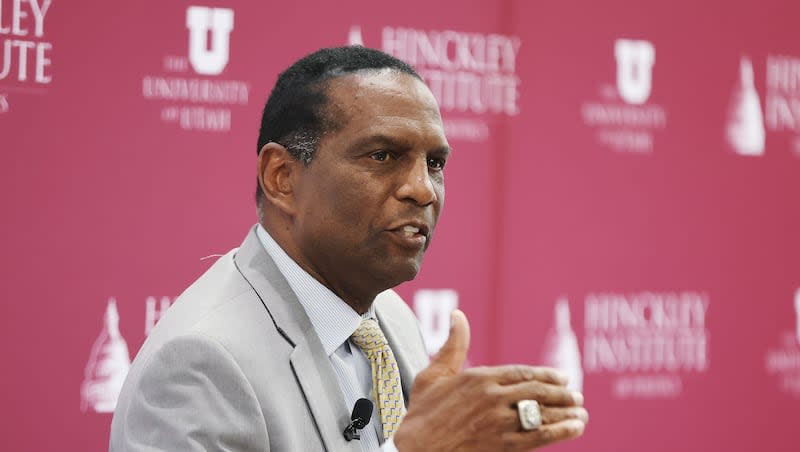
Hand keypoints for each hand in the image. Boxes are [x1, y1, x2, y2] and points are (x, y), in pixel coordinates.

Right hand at [393, 310, 587, 451]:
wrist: (416, 449)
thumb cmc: (422, 413)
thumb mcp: (433, 374)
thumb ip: (452, 345)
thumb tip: (458, 314)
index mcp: (479, 377)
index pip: (522, 373)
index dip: (546, 375)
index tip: (563, 377)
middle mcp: (493, 397)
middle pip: (537, 392)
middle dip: (561, 393)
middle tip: (577, 395)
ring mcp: (500, 421)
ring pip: (542, 413)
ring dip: (566, 412)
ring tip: (581, 412)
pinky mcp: (503, 445)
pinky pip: (540, 436)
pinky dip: (561, 431)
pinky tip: (574, 428)